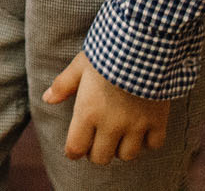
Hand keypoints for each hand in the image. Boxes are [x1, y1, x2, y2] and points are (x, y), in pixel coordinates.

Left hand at [43, 51, 169, 164]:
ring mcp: (135, 125)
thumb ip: (63, 85)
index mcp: (88, 113)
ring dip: (122, 148)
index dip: (73, 151)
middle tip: (97, 141)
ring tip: (120, 135)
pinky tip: (143, 129)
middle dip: (97, 152)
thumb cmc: (106, 53)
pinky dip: (148, 141)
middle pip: (101, 158)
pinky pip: (154, 145)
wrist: (142, 46)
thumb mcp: (80, 65)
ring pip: (127, 155)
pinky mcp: (157, 121)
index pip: (75, 149)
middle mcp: (111, 125)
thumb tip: (46, 98)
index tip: (75, 147)